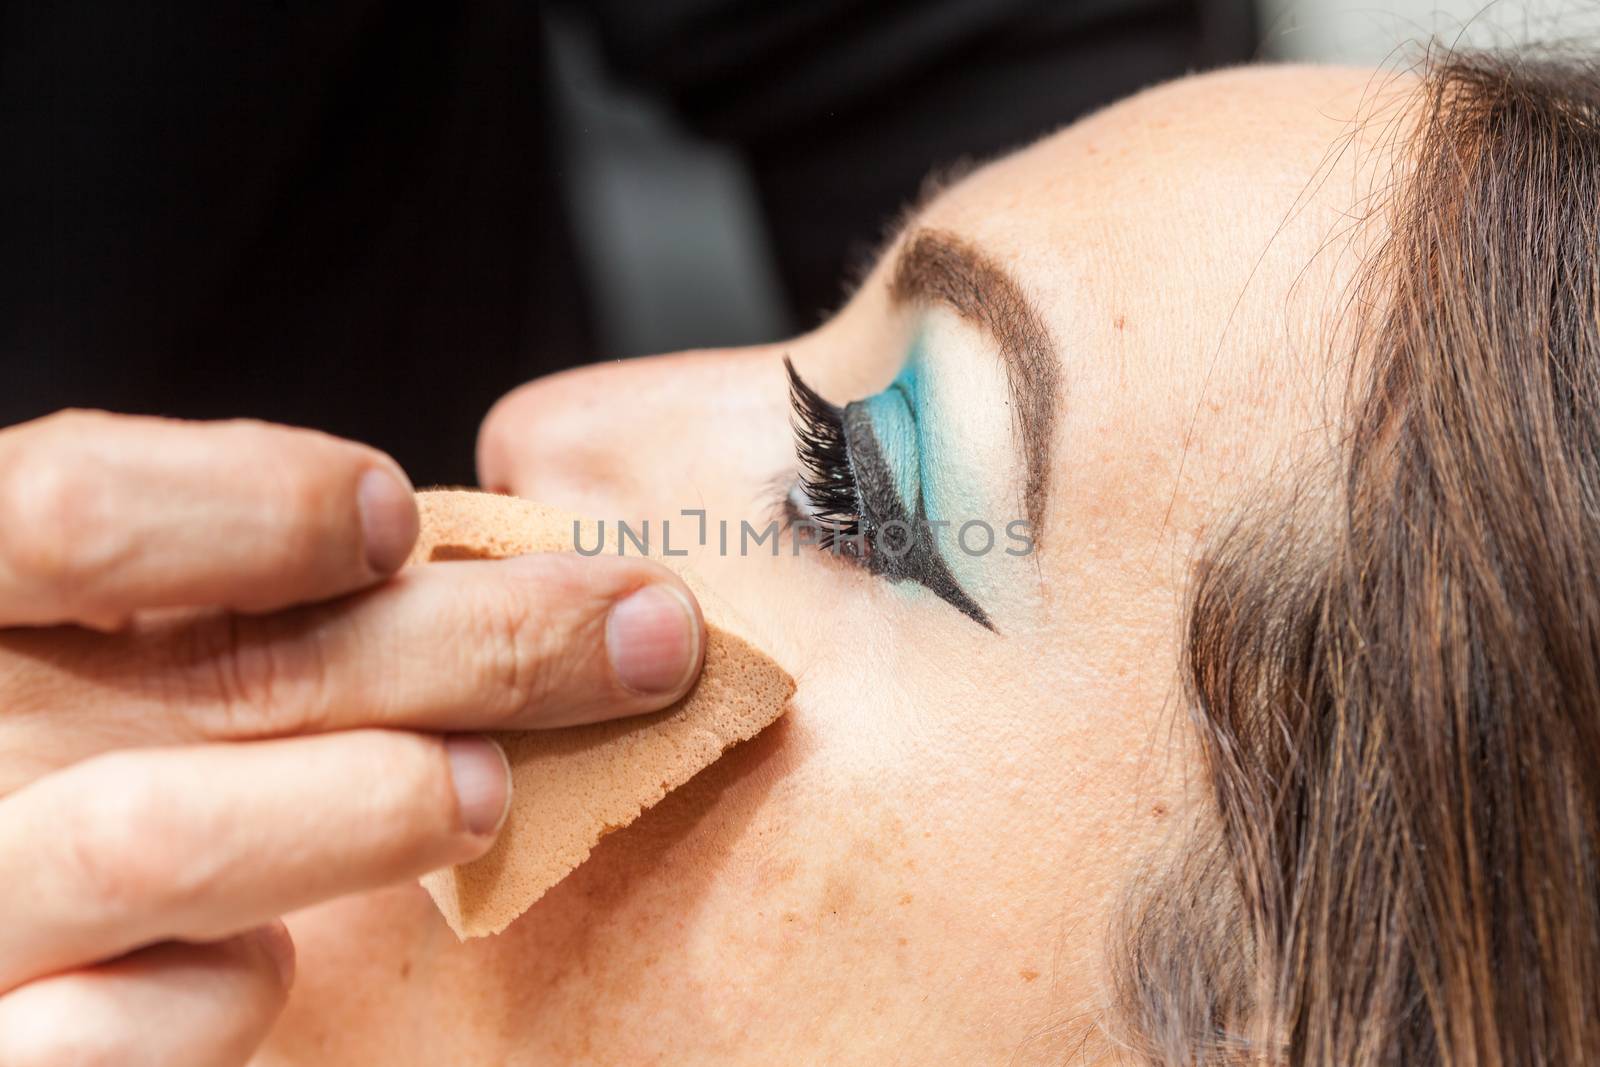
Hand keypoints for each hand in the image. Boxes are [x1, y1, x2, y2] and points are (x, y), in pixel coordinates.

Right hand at [0, 411, 703, 1066]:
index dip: (250, 505)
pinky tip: (284, 965)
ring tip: (492, 791)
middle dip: (475, 641)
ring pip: (160, 841)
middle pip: (220, 671)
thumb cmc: (100, 746)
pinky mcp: (2, 1050)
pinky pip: (126, 1031)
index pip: (69, 511)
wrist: (8, 930)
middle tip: (645, 630)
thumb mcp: (134, 653)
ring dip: (373, 806)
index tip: (401, 515)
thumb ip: (257, 609)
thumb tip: (497, 572)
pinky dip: (225, 994)